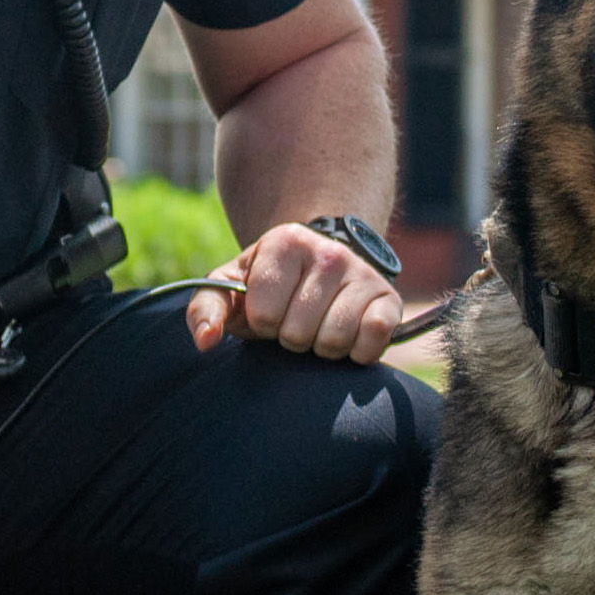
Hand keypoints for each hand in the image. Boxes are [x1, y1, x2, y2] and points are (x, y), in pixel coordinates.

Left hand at [186, 221, 401, 364]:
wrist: (319, 270)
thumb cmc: (268, 288)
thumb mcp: (230, 288)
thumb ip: (205, 310)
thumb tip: (206, 341)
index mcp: (284, 242)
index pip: (264, 313)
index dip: (261, 323)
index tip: (267, 310)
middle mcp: (328, 252)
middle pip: (297, 332)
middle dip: (290, 338)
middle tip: (295, 322)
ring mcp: (362, 274)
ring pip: (333, 341)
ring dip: (320, 348)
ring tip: (318, 328)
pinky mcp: (389, 299)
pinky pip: (373, 340)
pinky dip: (357, 352)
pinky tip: (348, 337)